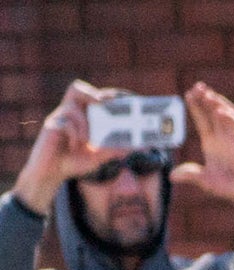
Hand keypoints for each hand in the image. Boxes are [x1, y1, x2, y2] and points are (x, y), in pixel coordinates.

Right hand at [12, 81, 121, 212]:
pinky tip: (74, 147)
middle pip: (76, 88)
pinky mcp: (50, 127)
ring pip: (71, 109)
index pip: (93, 96)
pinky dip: (73, 135)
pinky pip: (64, 124)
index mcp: (83, 115)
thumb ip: (116, 150)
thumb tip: (140, 146)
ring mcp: (58, 118)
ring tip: (88, 142)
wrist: (51, 173)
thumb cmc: (74, 161)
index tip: (122, 97)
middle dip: (91, 93)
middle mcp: (70, 113)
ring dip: (83, 124)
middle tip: (103, 102)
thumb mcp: (99, 156)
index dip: (106, 94)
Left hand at [170, 83, 233, 215]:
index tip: (188, 93)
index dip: (195, 106)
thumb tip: (172, 176)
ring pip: (227, 115)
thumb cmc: (229, 188)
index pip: (201, 119)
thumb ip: (191, 176)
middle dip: (206, 98)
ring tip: (208, 95)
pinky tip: (221, 112)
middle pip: (212, 112)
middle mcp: (223, 137)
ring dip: (218, 104)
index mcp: (211, 143)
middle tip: (198, 86)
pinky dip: (230, 118)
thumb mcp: (205, 182)